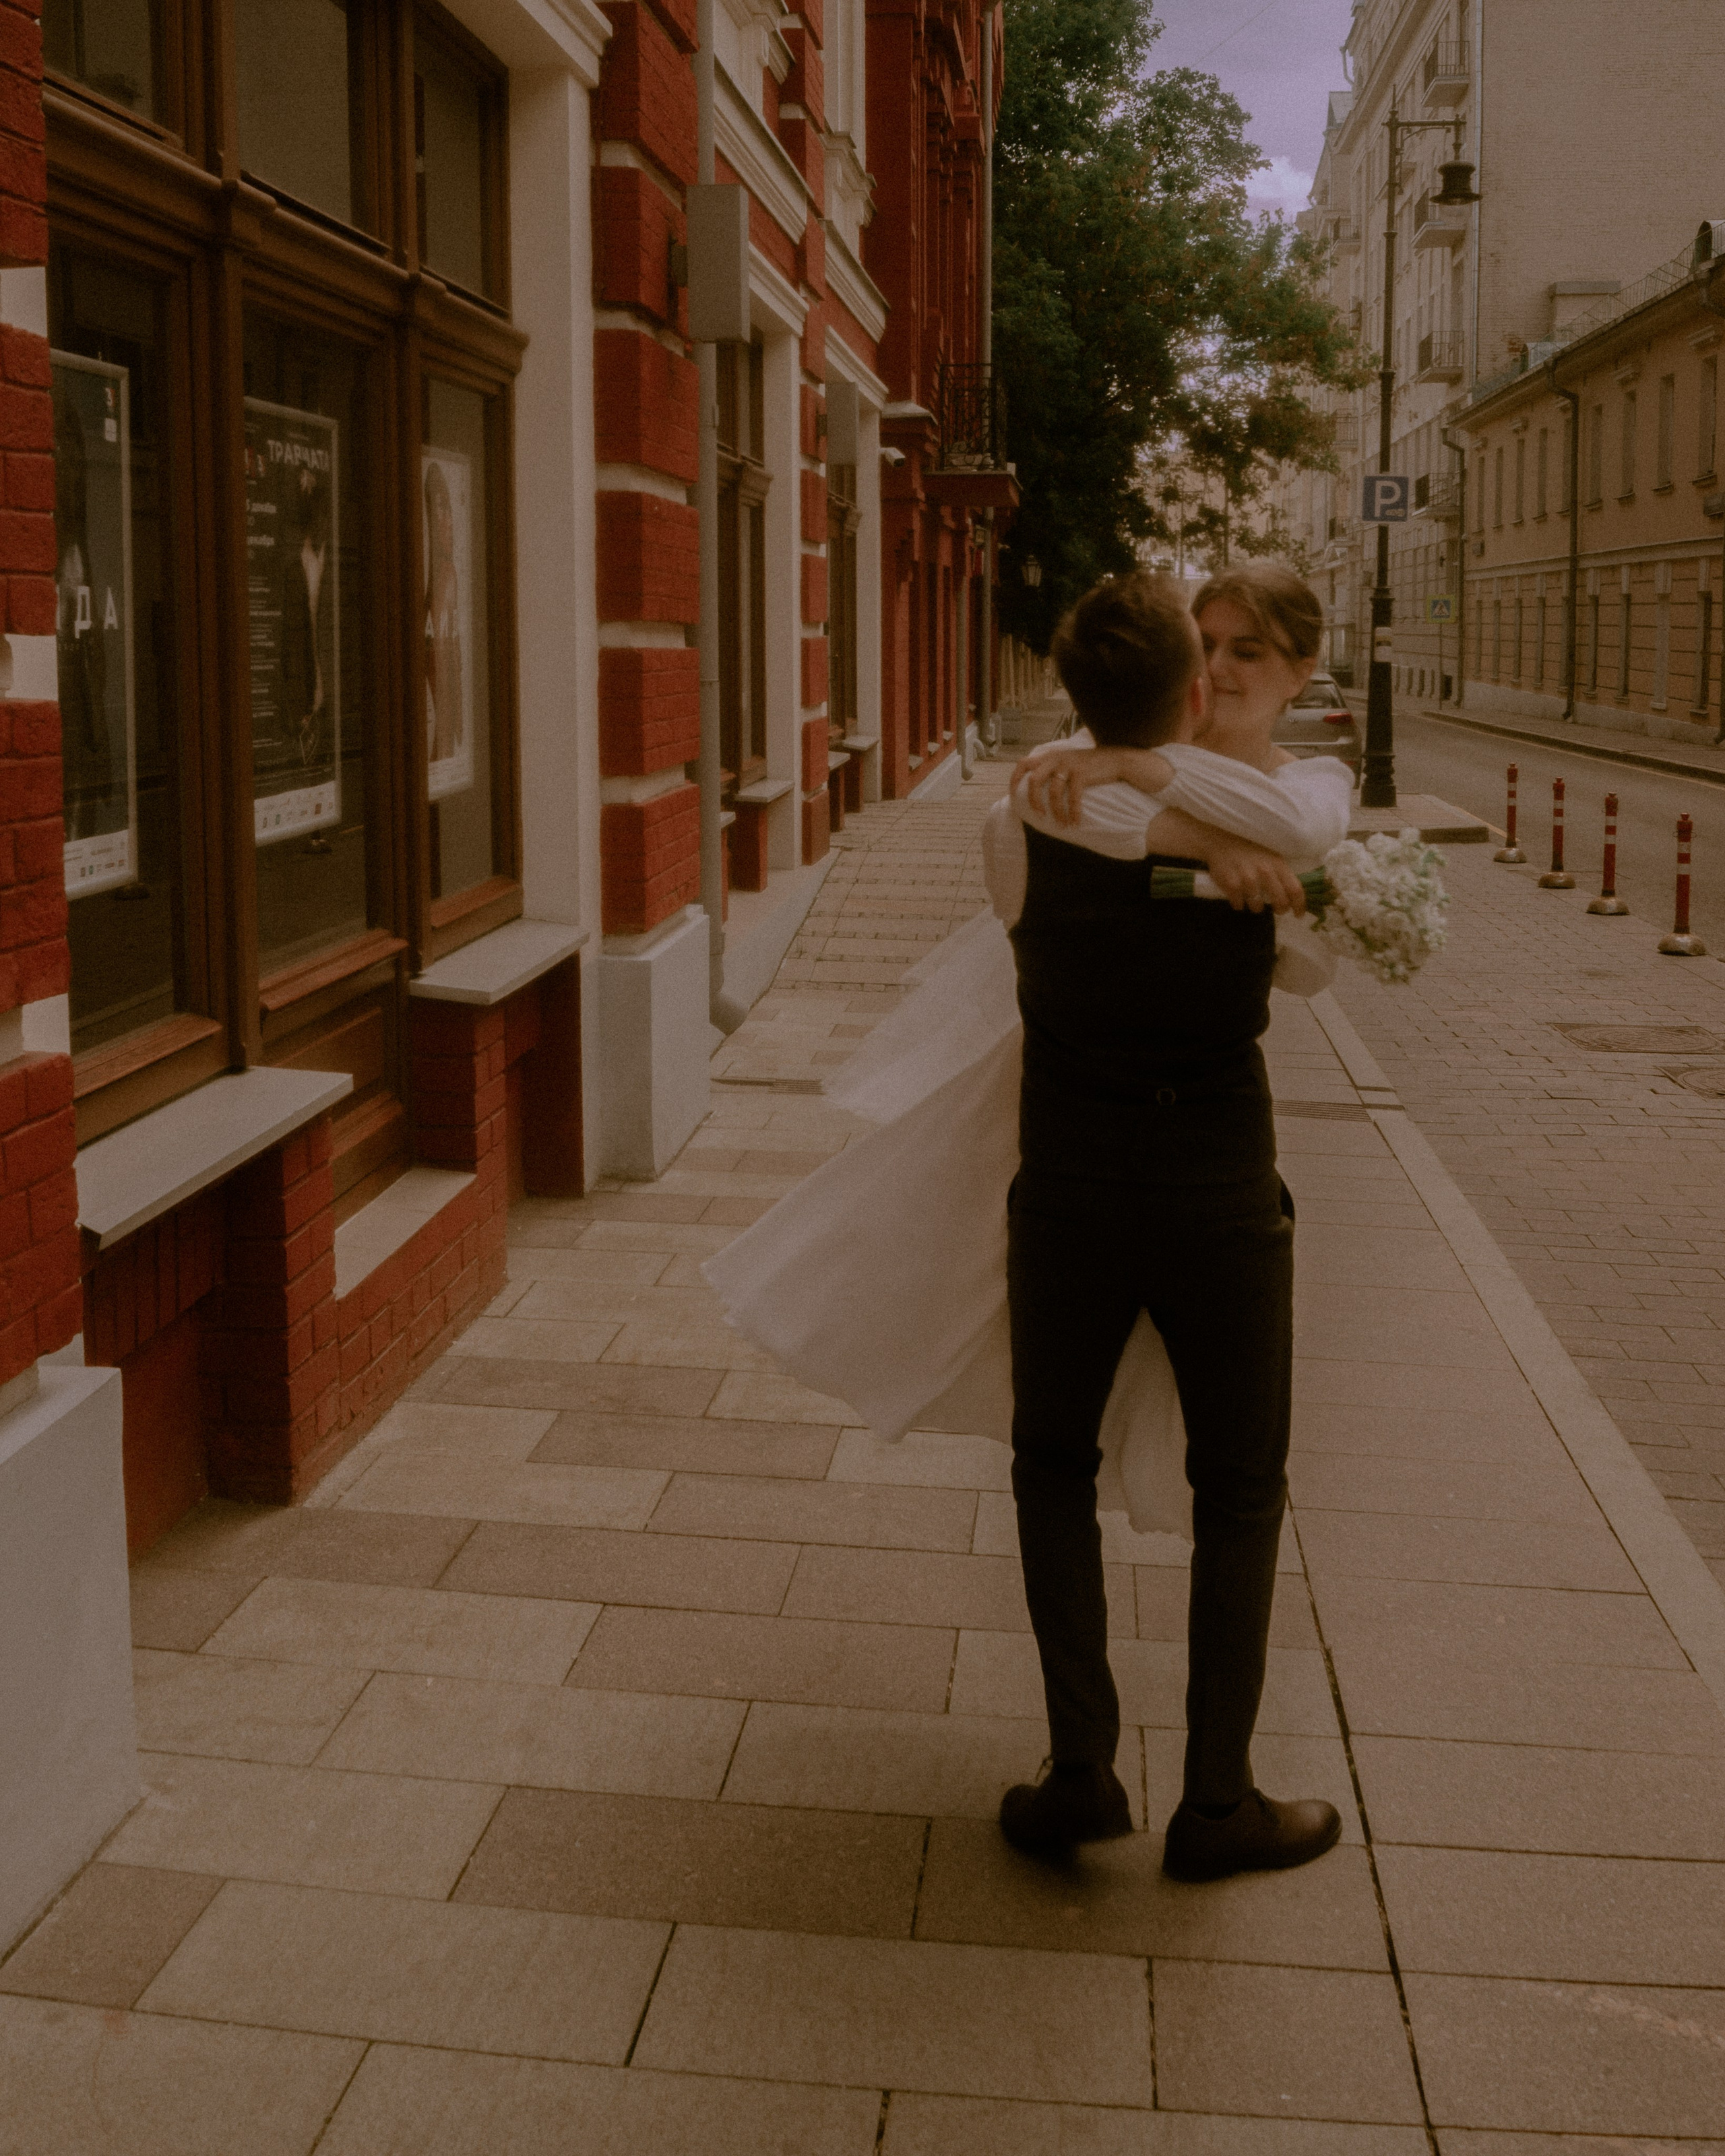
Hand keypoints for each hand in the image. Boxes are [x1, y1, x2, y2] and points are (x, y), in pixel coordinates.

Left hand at [1012, 744, 1168, 824]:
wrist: (1114, 759)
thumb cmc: (1088, 766)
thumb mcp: (1066, 762)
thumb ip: (1051, 769)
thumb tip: (1035, 787)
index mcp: (1048, 756)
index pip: (1023, 764)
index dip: (1014, 780)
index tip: (1012, 796)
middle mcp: (1055, 759)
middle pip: (1034, 781)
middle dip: (1033, 801)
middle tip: (1040, 815)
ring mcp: (1068, 765)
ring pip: (1054, 792)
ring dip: (1056, 812)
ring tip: (1062, 825)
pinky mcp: (1081, 773)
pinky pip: (1073, 797)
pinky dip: (1073, 812)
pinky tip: (1075, 822)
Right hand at [1200, 833, 1305, 914]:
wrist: (1221, 841)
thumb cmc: (1249, 850)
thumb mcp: (1270, 856)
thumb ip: (1281, 873)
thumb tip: (1291, 895)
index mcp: (1278, 864)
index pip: (1295, 889)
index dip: (1299, 905)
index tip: (1298, 914)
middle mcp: (1265, 872)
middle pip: (1280, 901)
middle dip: (1280, 909)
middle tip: (1277, 910)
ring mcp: (1247, 879)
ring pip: (1258, 906)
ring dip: (1256, 906)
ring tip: (1252, 898)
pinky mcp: (1231, 885)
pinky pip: (1239, 904)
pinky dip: (1239, 904)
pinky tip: (1237, 896)